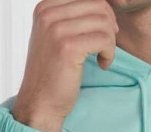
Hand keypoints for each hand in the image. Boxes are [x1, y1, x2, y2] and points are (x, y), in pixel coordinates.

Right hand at [12, 0, 118, 131]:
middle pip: (97, 5)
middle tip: (106, 46)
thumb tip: (103, 6)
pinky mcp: (68, 47)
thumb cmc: (52, 74)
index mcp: (45, 7)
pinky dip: (109, 53)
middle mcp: (48, 14)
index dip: (102, 13)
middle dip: (109, 26)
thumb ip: (71, 18)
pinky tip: (102, 64)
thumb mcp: (55, 37)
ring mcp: (56, 29)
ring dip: (110, 42)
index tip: (101, 34)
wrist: (40, 103)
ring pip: (103, 22)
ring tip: (103, 57)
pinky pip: (104, 40)